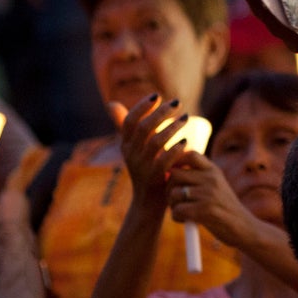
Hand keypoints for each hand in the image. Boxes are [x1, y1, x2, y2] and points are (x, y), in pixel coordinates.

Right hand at [115, 94, 188, 211]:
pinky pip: (164, 161)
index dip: (141, 107)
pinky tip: (186, 141)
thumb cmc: (146, 168)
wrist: (148, 201)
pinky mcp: (154, 178)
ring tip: (186, 118)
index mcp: (126, 145)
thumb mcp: (134, 147)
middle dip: (161, 112)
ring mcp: (141, 167)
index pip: (129, 121)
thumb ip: (126, 127)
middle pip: (144, 128)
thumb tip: (111, 104)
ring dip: (172, 127)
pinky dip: (175, 149)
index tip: (157, 95)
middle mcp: (130, 154)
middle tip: (178, 102)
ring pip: (155, 142)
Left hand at [167, 154, 252, 246]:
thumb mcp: (215, 186)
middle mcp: (212, 178)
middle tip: (174, 199)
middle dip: (168, 188)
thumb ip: (197, 177)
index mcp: (214, 170)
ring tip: (182, 211)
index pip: (190, 154)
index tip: (173, 175)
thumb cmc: (224, 209)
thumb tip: (167, 171)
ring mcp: (209, 194)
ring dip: (172, 205)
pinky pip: (177, 210)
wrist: (244, 228)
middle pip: (174, 174)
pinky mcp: (205, 210)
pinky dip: (177, 217)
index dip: (176, 161)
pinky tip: (186, 220)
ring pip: (173, 193)